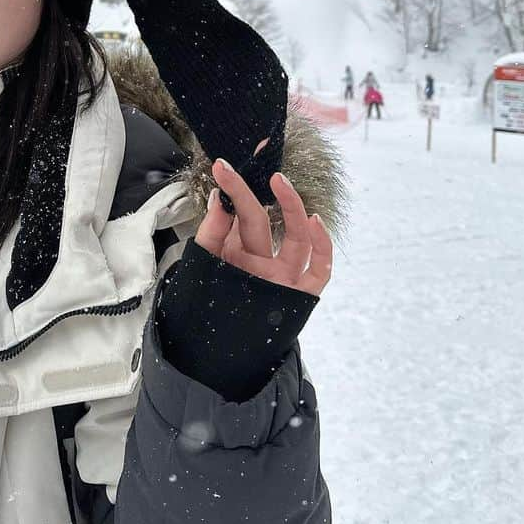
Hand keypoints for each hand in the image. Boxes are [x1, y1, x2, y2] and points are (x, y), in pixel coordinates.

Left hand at [193, 139, 332, 296]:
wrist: (212, 358)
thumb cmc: (204, 309)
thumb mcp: (201, 266)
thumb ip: (211, 232)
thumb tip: (221, 196)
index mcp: (234, 250)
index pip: (238, 213)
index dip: (234, 187)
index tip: (223, 165)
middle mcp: (259, 259)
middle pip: (261, 220)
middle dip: (251, 191)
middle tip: (243, 167)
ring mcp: (281, 275)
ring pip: (295, 236)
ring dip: (292, 208)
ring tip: (281, 183)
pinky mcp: (298, 294)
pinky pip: (318, 269)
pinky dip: (322, 245)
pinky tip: (314, 222)